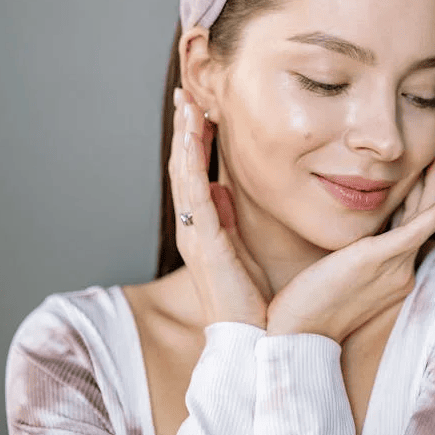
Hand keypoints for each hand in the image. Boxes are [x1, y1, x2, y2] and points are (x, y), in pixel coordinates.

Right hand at [169, 88, 271, 327]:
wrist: (253, 340)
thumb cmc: (252, 301)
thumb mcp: (241, 248)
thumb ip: (229, 218)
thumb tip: (222, 188)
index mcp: (202, 229)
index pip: (193, 175)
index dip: (192, 141)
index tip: (197, 109)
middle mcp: (192, 229)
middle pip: (181, 168)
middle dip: (183, 129)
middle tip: (185, 94)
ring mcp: (195, 234)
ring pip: (182, 174)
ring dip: (184, 136)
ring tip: (187, 103)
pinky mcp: (204, 241)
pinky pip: (193, 191)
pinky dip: (190, 160)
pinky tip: (191, 133)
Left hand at [265, 156, 434, 342]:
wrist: (299, 333)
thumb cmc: (310, 309)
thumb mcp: (338, 278)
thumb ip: (353, 258)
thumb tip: (351, 240)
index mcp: (391, 277)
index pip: (410, 233)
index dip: (419, 204)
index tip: (423, 181)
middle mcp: (400, 273)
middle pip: (420, 222)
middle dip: (431, 189)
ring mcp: (393, 267)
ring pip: (420, 219)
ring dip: (433, 188)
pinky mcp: (378, 258)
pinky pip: (416, 230)